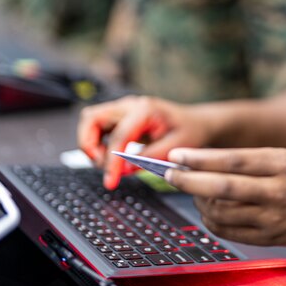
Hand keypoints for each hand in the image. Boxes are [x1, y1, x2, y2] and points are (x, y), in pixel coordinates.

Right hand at [77, 95, 212, 188]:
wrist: (196, 123)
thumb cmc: (190, 132)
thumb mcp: (176, 148)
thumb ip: (149, 158)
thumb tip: (123, 169)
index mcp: (145, 109)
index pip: (118, 135)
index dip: (111, 161)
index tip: (110, 180)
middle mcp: (130, 105)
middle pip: (91, 118)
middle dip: (89, 145)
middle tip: (103, 167)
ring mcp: (123, 109)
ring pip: (91, 121)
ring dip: (91, 144)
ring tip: (108, 164)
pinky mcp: (121, 117)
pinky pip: (99, 127)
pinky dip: (98, 143)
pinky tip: (113, 158)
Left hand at [165, 146, 285, 247]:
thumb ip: (255, 160)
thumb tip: (210, 161)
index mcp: (282, 165)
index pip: (232, 162)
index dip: (199, 159)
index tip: (176, 156)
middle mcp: (276, 193)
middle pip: (222, 189)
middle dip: (189, 181)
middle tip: (169, 175)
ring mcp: (272, 219)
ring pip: (222, 212)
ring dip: (198, 201)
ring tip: (192, 190)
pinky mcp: (269, 238)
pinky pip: (230, 231)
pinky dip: (212, 220)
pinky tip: (208, 209)